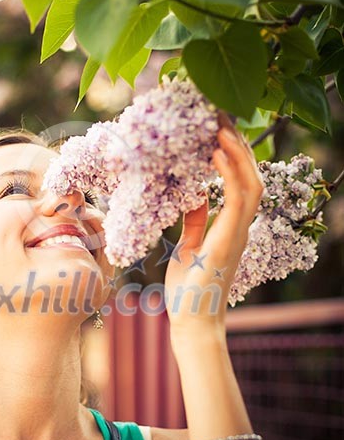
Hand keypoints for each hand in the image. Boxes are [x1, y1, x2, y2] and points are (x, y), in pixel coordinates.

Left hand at [164, 112, 263, 341]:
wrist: (192, 322)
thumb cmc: (189, 288)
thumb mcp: (188, 246)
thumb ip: (195, 221)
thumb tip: (195, 196)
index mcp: (230, 227)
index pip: (240, 182)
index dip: (233, 155)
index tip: (217, 130)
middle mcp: (239, 227)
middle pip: (250, 176)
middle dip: (238, 145)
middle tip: (221, 117)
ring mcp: (237, 233)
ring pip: (250, 183)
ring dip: (238, 153)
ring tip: (221, 126)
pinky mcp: (228, 240)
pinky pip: (235, 200)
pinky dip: (228, 173)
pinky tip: (215, 153)